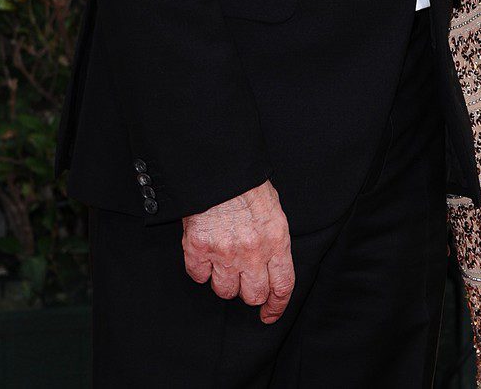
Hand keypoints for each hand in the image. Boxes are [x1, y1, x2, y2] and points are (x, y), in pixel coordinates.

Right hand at [182, 180, 294, 323]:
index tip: (269, 313)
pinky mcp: (198, 249)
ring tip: (223, 258)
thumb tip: (272, 263)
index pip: (282, 285)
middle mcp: (252, 252)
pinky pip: (198, 276)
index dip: (277, 305)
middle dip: (249, 290)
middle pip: (253, 295)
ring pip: (225, 290)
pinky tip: (205, 252)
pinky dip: (201, 268)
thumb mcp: (273, 210)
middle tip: (243, 276)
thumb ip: (274, 240)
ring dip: (224, 280)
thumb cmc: (247, 184)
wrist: (219, 167)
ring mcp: (224, 252)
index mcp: (276, 240)